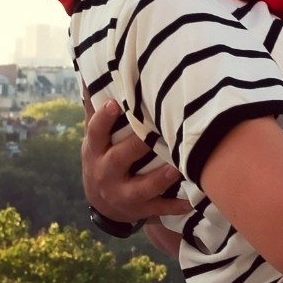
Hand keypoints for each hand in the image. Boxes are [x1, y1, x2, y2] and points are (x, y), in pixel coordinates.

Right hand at [82, 97, 187, 237]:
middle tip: (155, 133)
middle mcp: (106, 173)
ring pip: (142, 188)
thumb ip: (95, 110)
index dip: (102, 120)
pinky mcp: (141, 209)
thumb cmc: (103, 159)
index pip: (95, 133)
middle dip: (136, 147)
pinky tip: (193, 200)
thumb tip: (89, 73)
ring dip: (160, 178)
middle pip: (119, 159)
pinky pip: (160, 209)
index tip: (113, 104)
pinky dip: (177, 205)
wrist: (103, 205)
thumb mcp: (95, 139)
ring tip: (177, 168)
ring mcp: (124, 194)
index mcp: (95, 151)